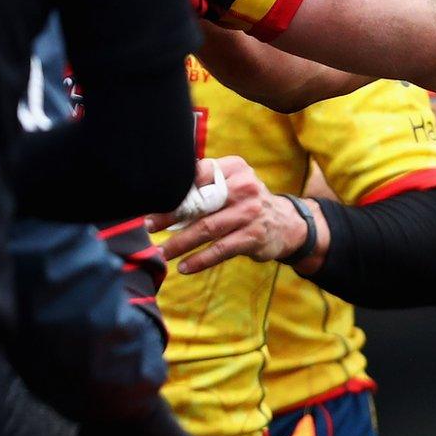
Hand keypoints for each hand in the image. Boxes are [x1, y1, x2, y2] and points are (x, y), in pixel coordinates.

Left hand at [146, 156, 323, 273]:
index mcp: (234, 168)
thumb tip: (163, 193)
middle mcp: (244, 187)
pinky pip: (221, 250)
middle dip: (170, 216)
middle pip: (199, 203)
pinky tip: (184, 267)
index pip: (199, 174)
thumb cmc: (246, 201)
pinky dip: (200, 260)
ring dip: (180, 243)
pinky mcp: (253, 237)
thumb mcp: (233, 182)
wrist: (286, 224)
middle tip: (149, 226)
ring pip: (206, 229)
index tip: (153, 200)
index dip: (174, 189)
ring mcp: (250, 213)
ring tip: (161, 252)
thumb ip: (206, 182)